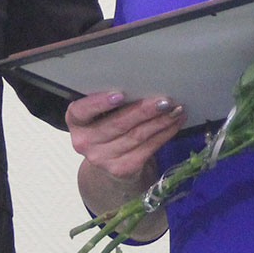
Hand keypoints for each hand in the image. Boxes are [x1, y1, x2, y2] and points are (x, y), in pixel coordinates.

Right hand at [70, 90, 183, 237]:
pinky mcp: (122, 169)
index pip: (81, 111)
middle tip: (164, 100)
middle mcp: (85, 142)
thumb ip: (112, 102)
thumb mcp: (101, 114)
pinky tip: (175, 123)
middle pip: (117, 124)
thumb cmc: (108, 127)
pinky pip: (147, 148)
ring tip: (176, 109)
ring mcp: (102, 158)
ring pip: (136, 136)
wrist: (109, 163)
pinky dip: (165, 134)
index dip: (99, 103)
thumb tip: (145, 83)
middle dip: (144, 111)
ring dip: (160, 122)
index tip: (119, 94)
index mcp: (76, 122)